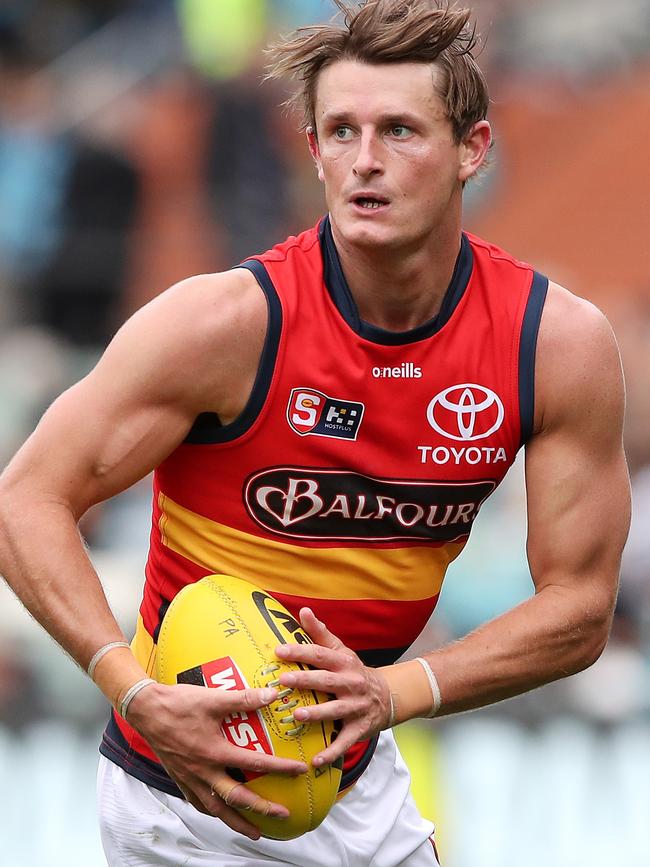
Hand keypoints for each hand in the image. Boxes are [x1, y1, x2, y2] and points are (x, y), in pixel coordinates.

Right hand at [125, 682, 307, 838]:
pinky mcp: (179, 779)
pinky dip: (213, 811)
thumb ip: (244, 699)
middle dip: (262, 809)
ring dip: (237, 821)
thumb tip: (271, 695)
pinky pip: (198, 803)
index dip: (279, 768)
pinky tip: (220, 812)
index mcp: (215, 752)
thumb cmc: (178, 703)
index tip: (299, 771)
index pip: (255, 763)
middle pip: (237, 799)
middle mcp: (203, 771)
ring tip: (254, 831)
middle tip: (282, 815)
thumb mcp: (213, 698)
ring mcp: (190, 779)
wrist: (145, 710)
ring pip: (216, 809)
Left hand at [274, 607, 391, 766]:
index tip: (279, 650)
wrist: (388, 696)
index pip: (320, 654)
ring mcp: (356, 707)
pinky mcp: (359, 728)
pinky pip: (345, 742)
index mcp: (344, 663)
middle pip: (326, 680)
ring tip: (298, 716)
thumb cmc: (354, 671)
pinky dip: (331, 752)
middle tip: (283, 680)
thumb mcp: (341, 651)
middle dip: (305, 680)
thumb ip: (320, 633)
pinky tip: (315, 761)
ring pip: (335, 710)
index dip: (301, 651)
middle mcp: (350, 683)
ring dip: (317, 714)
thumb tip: (302, 610)